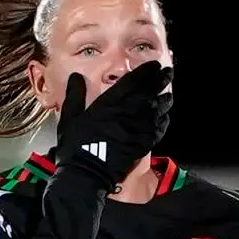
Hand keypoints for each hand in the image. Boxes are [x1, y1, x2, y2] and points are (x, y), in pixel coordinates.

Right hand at [54, 60, 173, 188]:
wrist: (88, 173)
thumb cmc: (76, 145)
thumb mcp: (69, 117)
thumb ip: (75, 95)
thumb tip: (76, 76)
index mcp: (110, 103)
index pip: (134, 81)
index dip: (146, 71)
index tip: (154, 65)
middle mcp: (129, 112)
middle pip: (150, 91)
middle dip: (161, 79)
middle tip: (168, 72)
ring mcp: (139, 128)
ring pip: (158, 108)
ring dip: (165, 99)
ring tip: (169, 93)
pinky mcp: (144, 143)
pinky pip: (159, 128)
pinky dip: (164, 120)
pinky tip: (165, 116)